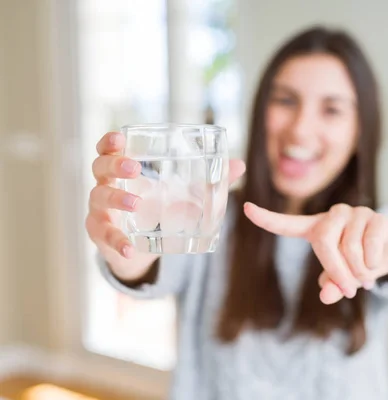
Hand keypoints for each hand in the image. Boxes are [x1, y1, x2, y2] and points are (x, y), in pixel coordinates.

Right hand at [85, 131, 245, 279]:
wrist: (142, 248)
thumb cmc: (159, 210)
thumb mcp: (182, 194)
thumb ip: (208, 180)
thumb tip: (239, 165)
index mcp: (124, 170)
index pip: (108, 149)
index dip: (109, 142)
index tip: (119, 138)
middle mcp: (107, 185)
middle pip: (100, 167)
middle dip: (115, 165)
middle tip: (134, 169)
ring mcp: (101, 210)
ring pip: (98, 197)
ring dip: (116, 199)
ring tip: (136, 204)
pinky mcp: (101, 234)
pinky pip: (104, 236)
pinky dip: (117, 242)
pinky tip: (130, 248)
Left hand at [243, 202, 387, 304]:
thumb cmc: (361, 262)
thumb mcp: (344, 278)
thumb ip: (332, 284)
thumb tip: (325, 294)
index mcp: (318, 229)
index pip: (289, 224)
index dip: (268, 218)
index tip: (246, 208)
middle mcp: (334, 217)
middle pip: (323, 241)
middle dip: (336, 270)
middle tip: (348, 289)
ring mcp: (355, 214)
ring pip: (349, 246)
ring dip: (358, 271)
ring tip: (365, 277)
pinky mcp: (376, 217)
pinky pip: (368, 243)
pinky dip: (371, 262)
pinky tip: (375, 265)